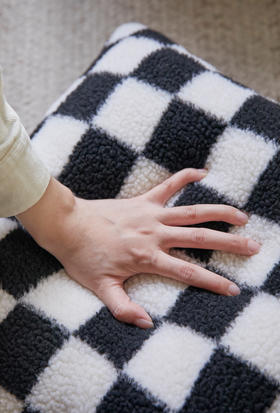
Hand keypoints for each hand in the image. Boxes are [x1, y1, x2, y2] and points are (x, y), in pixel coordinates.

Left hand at [16, 168, 260, 328]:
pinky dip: (185, 177)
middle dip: (230, 244)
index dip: (213, 282)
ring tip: (242, 216)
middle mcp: (155, 235)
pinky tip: (203, 172)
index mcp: (147, 258)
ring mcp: (151, 214)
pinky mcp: (143, 200)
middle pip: (200, 239)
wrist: (67, 225)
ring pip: (192, 212)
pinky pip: (168, 185)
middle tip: (253, 247)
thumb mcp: (101, 288)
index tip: (234, 288)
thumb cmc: (83, 257)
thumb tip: (147, 324)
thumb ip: (123, 308)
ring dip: (218, 213)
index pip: (188, 272)